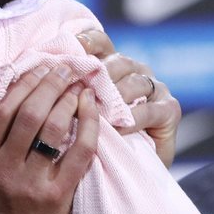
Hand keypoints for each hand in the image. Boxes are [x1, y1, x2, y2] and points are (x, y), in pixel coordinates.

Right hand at [0, 65, 98, 213]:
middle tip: (63, 69)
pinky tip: (93, 111)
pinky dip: (89, 128)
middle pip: (29, 114)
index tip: (35, 68)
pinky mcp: (56, 198)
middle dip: (49, 85)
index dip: (20, 85)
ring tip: (79, 84)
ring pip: (54, 130)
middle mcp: (2, 171)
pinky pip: (78, 155)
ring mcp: (30, 184)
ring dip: (69, 100)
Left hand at [76, 28, 181, 167]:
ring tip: (97, 111)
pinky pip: (150, 110)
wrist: (126, 171)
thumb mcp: (76, 113)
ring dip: (115, 96)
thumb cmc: (94, 139)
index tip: (71, 49)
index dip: (86, 41)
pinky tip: (117, 129)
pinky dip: (132, 120)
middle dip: (99, 73)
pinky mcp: (169, 109)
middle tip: (80, 88)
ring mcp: (154, 89)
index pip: (99, 42)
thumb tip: (44, 77)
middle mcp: (133, 71)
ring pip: (135, 83)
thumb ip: (67, 93)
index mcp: (109, 64)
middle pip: (117, 61)